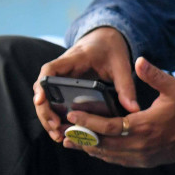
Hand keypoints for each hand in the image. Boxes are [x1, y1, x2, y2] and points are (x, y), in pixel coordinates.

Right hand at [33, 26, 140, 142]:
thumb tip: (133, 109)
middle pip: (43, 89)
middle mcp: (62, 69)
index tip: (40, 100)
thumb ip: (126, 86)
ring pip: (46, 97)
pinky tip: (62, 130)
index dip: (43, 85)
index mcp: (74, 59)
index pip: (50, 69)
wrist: (106, 39)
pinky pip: (54, 100)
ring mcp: (61, 78)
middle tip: (55, 127)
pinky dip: (55, 115)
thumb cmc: (112, 48)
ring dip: (48, 116)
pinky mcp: (64, 86)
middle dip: (45, 110)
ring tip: (58, 135)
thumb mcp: (121, 64)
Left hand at [65, 58, 174, 167]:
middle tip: (62, 132)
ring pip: (107, 155)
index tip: (72, 116)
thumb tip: (139, 60)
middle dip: (81, 138)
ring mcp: (141, 156)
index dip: (88, 122)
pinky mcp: (144, 162)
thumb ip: (154, 75)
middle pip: (102, 144)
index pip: (108, 126)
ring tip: (71, 142)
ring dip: (88, 148)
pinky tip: (94, 149)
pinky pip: (117, 161)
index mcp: (144, 126)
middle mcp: (139, 145)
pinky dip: (103, 154)